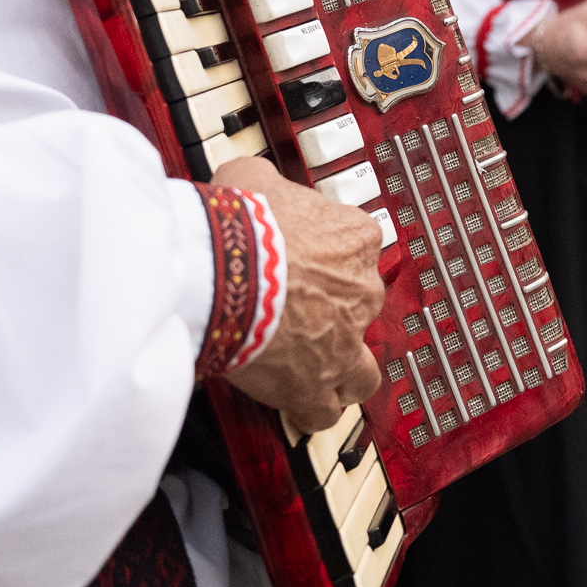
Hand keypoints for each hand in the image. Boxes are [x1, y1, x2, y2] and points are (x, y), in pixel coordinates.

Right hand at [210, 156, 382, 436]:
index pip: (357, 244)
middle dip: (332, 311)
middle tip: (295, 310)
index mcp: (354, 237)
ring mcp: (344, 342)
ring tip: (316, 368)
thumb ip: (264, 182)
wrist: (224, 272)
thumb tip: (250, 180)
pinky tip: (297, 403)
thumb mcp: (249, 177)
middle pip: (359, 304)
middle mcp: (360, 290)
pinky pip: (326, 409)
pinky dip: (313, 408)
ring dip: (342, 369)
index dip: (327, 254)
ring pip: (362, 369)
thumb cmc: (239, 225)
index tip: (304, 258)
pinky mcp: (317, 385)